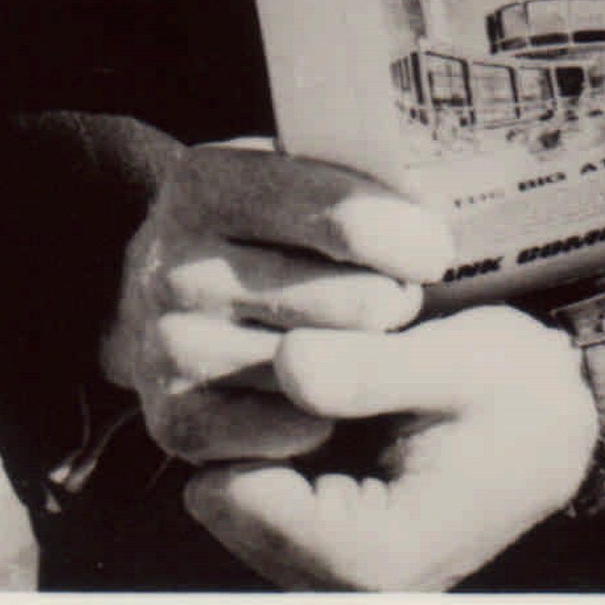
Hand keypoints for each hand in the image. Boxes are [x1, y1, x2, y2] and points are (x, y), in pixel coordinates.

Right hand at [102, 137, 452, 465]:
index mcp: (205, 185)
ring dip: (359, 362)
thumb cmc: (262, 227)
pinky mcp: (176, 421)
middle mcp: (175, 267)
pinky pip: (296, 430)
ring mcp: (170, 348)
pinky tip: (311, 391)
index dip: (414, 239)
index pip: (350, 222)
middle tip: (388, 298)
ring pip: (330, 371)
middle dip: (394, 303)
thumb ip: (359, 179)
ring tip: (349, 337)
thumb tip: (429, 204)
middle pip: (358, 304)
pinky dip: (319, 418)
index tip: (435, 251)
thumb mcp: (294, 174)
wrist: (169, 294)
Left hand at [185, 304, 600, 592]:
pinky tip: (301, 409)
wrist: (556, 427)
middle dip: (241, 428)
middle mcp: (350, 588)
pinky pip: (254, 505)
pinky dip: (264, 454)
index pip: (242, 495)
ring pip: (230, 505)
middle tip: (287, 359)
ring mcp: (336, 578)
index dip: (246, 415)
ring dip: (249, 440)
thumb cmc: (518, 390)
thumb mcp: (461, 359)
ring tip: (300, 380)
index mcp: (381, 555)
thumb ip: (373, 367)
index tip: (285, 355)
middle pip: (224, 505)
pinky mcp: (328, 556)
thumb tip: (287, 364)